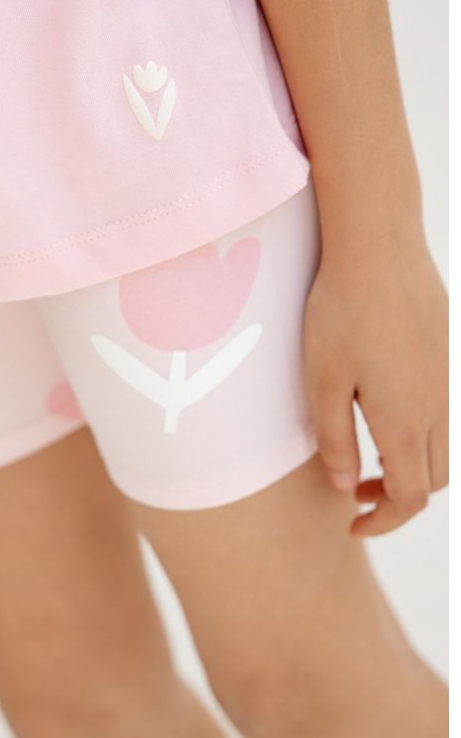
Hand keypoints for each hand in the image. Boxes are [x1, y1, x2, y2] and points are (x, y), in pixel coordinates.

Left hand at [304, 240, 447, 536]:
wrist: (379, 247)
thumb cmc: (341, 314)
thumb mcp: (322, 382)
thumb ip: (335, 439)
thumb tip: (345, 486)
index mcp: (406, 421)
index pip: (409, 497)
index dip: (383, 521)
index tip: (353, 523)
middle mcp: (439, 406)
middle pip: (433, 479)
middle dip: (397, 497)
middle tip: (354, 489)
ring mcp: (448, 379)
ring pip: (443, 446)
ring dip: (410, 464)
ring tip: (368, 454)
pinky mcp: (446, 354)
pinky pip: (444, 410)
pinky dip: (420, 432)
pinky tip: (384, 408)